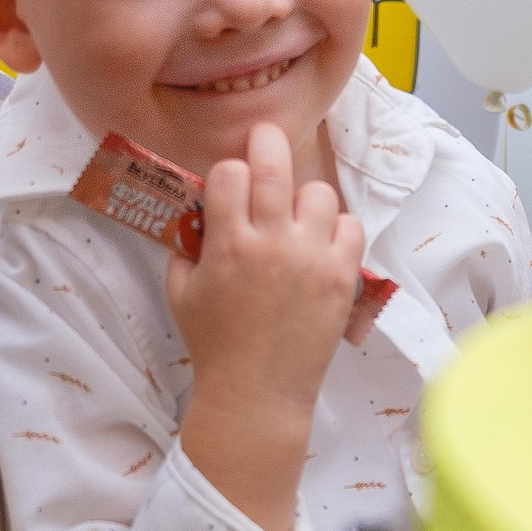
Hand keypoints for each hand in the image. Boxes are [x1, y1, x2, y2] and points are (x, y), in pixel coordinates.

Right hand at [164, 123, 363, 530]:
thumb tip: (196, 215)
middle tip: (265, 137)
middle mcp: (273, 243)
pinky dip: (337, 229)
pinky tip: (321, 243)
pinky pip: (351, 226)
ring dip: (303, 199)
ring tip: (295, 218)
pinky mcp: (342, 276)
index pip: (231, 173)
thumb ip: (185, 248)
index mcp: (229, 244)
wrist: (257, 393)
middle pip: (275, 164)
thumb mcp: (180, 293)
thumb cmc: (213, 344)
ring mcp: (312, 258)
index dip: (228, 172)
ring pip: (318, 193)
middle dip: (267, 141)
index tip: (230, 183)